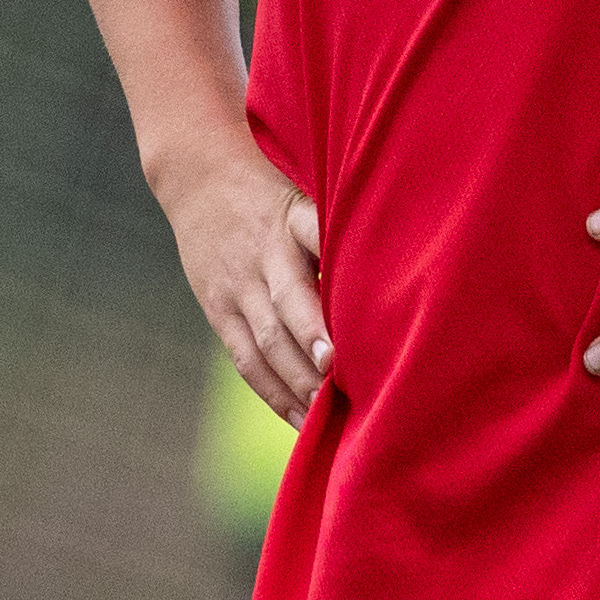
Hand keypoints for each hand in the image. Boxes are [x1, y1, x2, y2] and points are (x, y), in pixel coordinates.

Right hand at [163, 141, 329, 425]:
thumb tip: (401, 279)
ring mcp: (237, 288)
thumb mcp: (308, 196)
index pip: (317, 246)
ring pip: (266, 342)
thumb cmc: (277, 196)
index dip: (333, 279)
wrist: (199, 179)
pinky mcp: (219, 312)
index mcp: (293, 220)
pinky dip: (275, 393)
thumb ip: (343, 232)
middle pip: (288, 306)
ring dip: (298, 382)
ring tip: (327, 415)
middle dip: (314, 345)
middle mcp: (264, 256)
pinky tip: (303, 420)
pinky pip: (246, 359)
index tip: (356, 316)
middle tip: (340, 379)